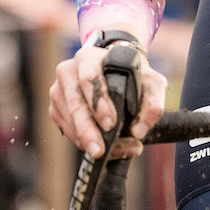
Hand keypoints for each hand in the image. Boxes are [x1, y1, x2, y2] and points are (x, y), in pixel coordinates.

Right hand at [49, 41, 167, 160]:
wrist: (117, 73)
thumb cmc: (133, 76)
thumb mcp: (151, 82)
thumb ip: (153, 104)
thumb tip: (139, 132)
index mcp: (88, 58)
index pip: (88, 79)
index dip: (98, 103)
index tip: (110, 124)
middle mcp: (68, 71)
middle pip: (75, 104)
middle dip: (88, 130)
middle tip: (100, 150)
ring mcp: (58, 91)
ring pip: (69, 121)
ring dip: (90, 140)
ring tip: (118, 151)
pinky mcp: (56, 109)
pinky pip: (67, 130)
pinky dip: (84, 143)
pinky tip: (106, 149)